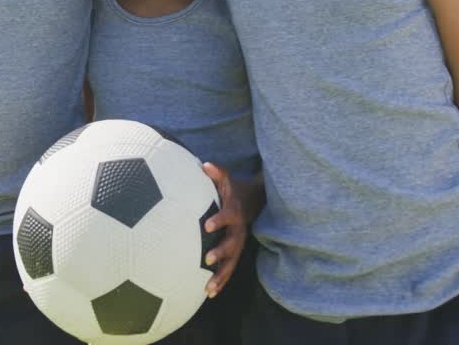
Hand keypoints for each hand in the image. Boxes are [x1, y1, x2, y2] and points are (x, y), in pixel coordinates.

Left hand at [200, 162, 253, 298]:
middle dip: (221, 251)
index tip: (207, 225)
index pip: (228, 215)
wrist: (253, 202)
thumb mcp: (228, 180)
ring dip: (220, 275)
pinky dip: (220, 281)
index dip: (219, 220)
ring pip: (231, 262)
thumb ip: (217, 173)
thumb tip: (205, 164)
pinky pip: (228, 269)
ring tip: (208, 288)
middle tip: (207, 259)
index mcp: (234, 212)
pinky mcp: (235, 254)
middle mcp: (239, 230)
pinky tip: (209, 293)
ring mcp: (238, 244)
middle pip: (232, 243)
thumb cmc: (233, 191)